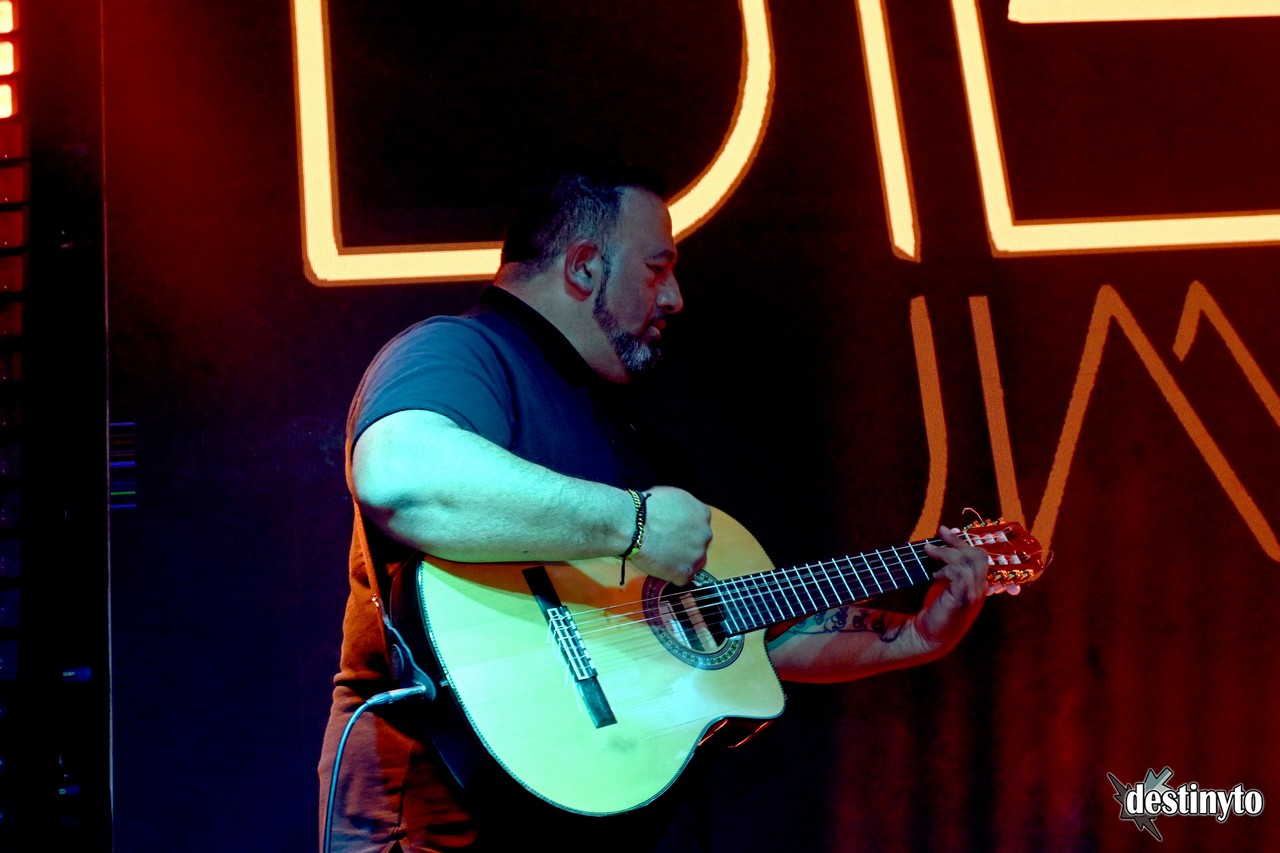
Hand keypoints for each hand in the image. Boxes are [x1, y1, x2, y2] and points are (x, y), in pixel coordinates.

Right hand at [627, 486, 711, 585]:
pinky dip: (672, 574)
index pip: (700, 524)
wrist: (633, 525)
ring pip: (694, 561)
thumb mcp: (672, 496)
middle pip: (700, 542)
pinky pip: (682, 577)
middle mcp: (705, 534)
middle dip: (687, 544)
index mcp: (702, 513)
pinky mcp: (685, 572)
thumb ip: (683, 508)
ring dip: (681, 560)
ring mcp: (696, 555)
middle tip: (668, 544)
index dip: (686, 528)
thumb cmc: (647, 506)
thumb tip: (679, 514)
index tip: (674, 530)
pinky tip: (660, 567)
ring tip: (662, 557)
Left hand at [913, 525, 988, 656]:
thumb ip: (949, 563)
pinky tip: (934, 574)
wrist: (926, 636)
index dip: (968, 541)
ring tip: (928, 550)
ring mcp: (975, 595)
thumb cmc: (935, 609)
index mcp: (979, 584)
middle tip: (940, 532)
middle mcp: (981, 589)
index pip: (983, 556)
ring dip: (947, 552)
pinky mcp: (963, 600)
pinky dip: (945, 568)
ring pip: (970, 561)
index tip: (950, 531)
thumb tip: (945, 535)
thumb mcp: (944, 581)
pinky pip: (960, 574)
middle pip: (979, 555)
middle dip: (958, 541)